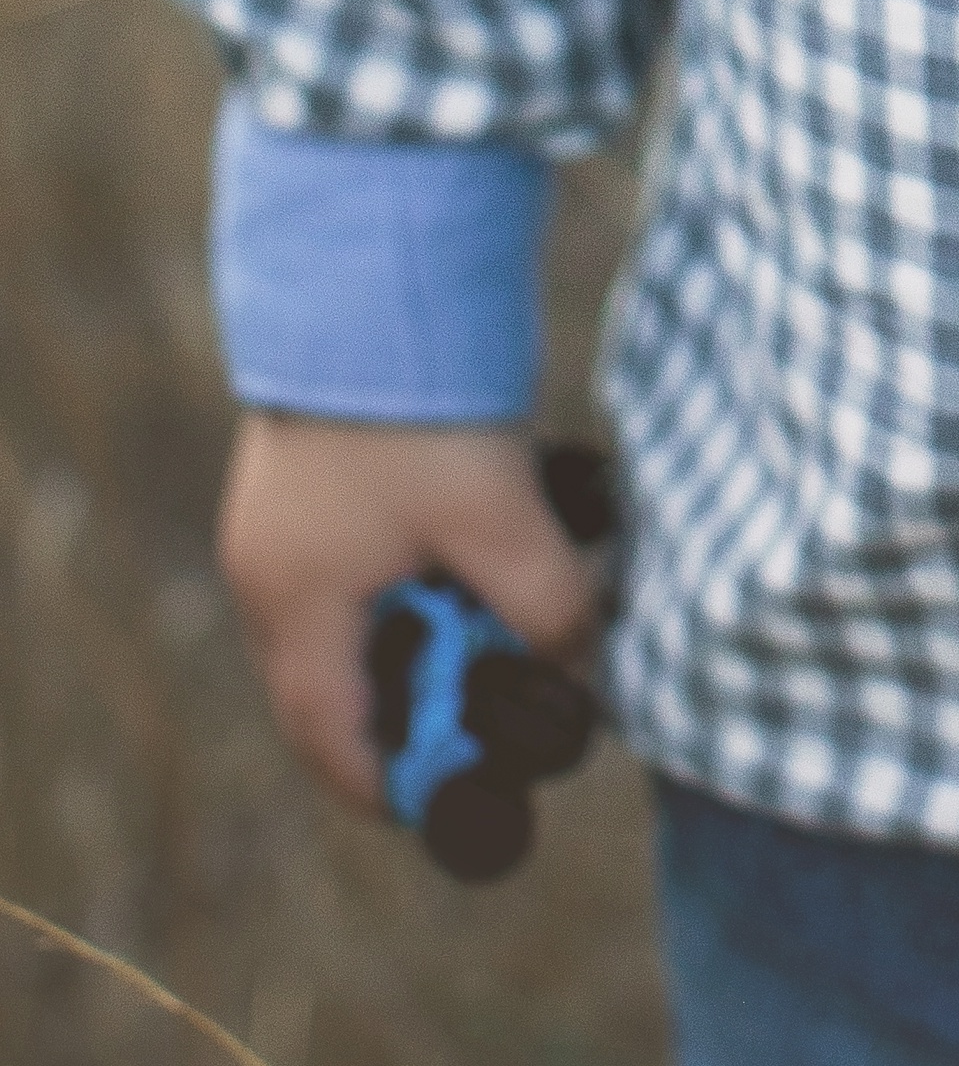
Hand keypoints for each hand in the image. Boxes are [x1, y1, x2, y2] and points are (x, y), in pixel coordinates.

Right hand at [217, 415, 605, 812]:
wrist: (373, 262)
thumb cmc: (421, 403)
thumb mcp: (498, 515)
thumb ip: (546, 605)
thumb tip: (581, 663)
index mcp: (294, 604)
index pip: (329, 739)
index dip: (390, 783)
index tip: (448, 802)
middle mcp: (271, 570)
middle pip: (340, 679)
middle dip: (421, 698)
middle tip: (494, 701)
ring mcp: (285, 517)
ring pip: (357, 612)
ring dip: (428, 622)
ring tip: (504, 612)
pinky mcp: (314, 467)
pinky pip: (362, 555)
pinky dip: (420, 567)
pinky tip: (486, 539)